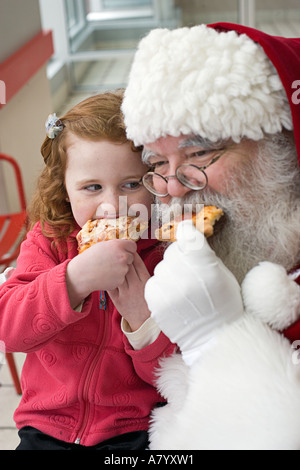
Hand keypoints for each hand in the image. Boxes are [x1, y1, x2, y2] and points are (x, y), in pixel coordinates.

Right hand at [66, 239, 136, 307]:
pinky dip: (116, 277)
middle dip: (125, 259)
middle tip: (112, 261)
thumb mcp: (103, 245)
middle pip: (131, 257)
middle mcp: (123, 256)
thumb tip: (126, 243)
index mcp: (119, 245)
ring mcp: (123, 269)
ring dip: (120, 268)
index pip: (133, 246)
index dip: (128, 249)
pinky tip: (106, 275)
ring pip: (127, 268)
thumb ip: (116, 244)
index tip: (123, 251)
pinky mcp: (120, 280)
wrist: (82, 274)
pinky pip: (122, 277)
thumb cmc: (90, 257)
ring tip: (107, 268)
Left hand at [108, 252, 150, 330]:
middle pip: (126, 267)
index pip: (137, 263)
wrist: (144, 320)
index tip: (127, 249)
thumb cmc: (147, 300)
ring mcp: (126, 293)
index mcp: (145, 281)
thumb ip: (142, 273)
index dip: (131, 254)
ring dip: (111, 266)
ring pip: (117, 275)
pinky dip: (106, 278)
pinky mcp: (118, 300)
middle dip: (120, 257)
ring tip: (108, 260)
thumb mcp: (149, 286)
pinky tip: (104, 272)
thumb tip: (133, 258)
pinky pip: (110, 286)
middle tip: (115, 251)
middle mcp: (136, 286)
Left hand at [145, 220, 243, 365]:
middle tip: (190, 275)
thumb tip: (187, 234)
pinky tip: (173, 298)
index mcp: (206, 264)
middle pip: (172, 252)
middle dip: (180, 259)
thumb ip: (204, 254)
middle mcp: (185, 274)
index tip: (188, 240)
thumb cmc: (222, 303)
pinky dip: (161, 288)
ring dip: (169, 275)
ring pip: (161, 268)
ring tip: (182, 290)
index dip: (188, 237)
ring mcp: (168, 288)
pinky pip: (153, 283)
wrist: (213, 337)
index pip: (187, 235)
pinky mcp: (155, 301)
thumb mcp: (223, 274)